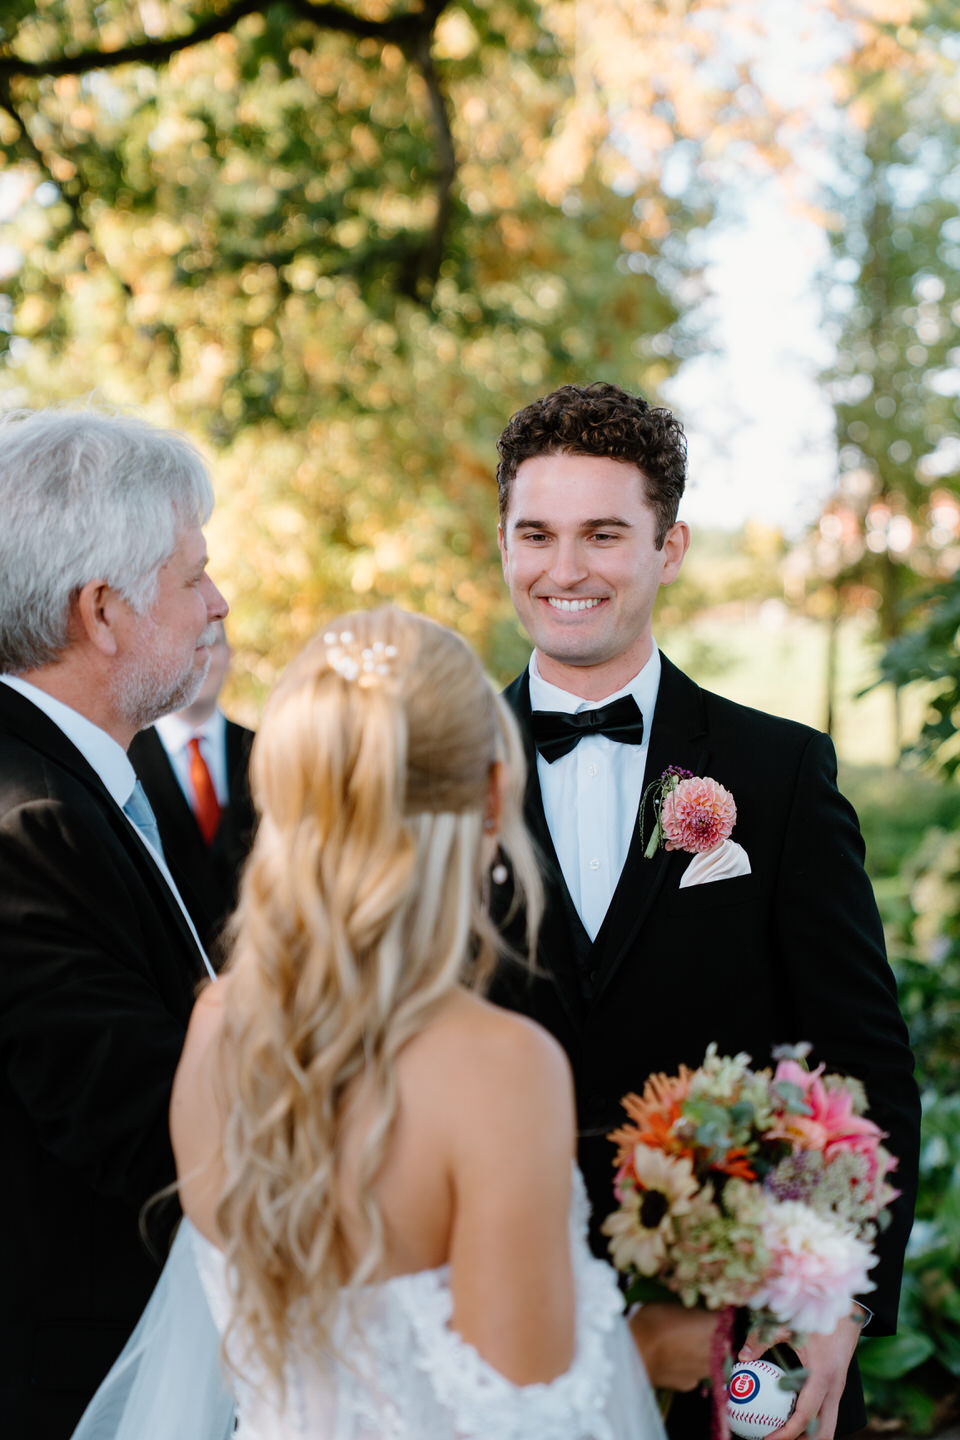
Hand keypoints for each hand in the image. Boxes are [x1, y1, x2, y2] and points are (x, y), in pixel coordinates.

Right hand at [630, 1303, 721, 1390]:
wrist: (635, 1352)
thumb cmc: (652, 1321)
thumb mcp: (672, 1302)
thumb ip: (691, 1307)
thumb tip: (697, 1306)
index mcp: (713, 1324)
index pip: (726, 1316)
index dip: (718, 1312)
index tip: (710, 1309)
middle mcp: (716, 1349)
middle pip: (724, 1340)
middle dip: (715, 1333)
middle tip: (698, 1326)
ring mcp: (705, 1369)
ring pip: (713, 1359)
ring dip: (706, 1351)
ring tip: (687, 1344)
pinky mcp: (691, 1383)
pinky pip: (696, 1372)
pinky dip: (691, 1366)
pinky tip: (677, 1359)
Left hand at [738, 1314, 861, 1439]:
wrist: (849, 1312)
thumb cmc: (817, 1317)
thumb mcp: (789, 1325)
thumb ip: (764, 1339)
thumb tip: (742, 1356)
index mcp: (823, 1376)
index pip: (805, 1415)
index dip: (787, 1432)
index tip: (768, 1439)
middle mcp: (834, 1389)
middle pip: (823, 1432)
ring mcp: (839, 1390)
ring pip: (828, 1426)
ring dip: (809, 1434)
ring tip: (783, 1432)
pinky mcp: (838, 1388)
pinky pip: (827, 1413)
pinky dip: (812, 1422)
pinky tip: (791, 1416)